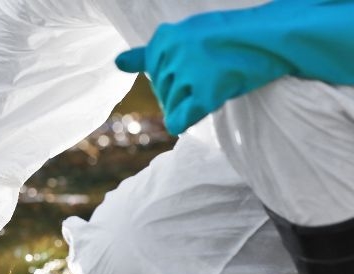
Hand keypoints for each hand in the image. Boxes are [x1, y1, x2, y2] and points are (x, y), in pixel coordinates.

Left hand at [115, 9, 292, 134]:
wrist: (274, 35)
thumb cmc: (229, 36)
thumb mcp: (187, 34)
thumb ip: (151, 52)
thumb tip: (117, 63)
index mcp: (164, 37)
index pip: (154, 75)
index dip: (178, 74)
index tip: (202, 60)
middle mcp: (172, 54)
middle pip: (162, 93)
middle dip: (184, 91)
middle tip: (214, 70)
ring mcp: (188, 73)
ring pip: (170, 108)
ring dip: (192, 103)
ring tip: (219, 79)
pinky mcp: (206, 92)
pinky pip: (180, 121)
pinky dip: (187, 120)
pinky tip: (207, 104)